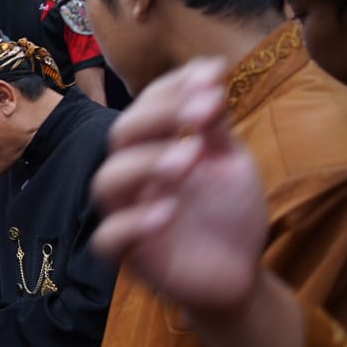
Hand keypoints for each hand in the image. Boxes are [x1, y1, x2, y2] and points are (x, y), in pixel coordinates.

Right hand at [90, 57, 267, 314]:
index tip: (214, 74)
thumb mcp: (230, 162)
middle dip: (159, 116)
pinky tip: (169, 212)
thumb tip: (208, 72)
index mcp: (155, 149)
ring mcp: (129, 214)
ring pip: (106, 182)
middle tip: (203, 113)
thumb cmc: (227, 213)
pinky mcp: (131, 255)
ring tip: (189, 159)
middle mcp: (136, 177)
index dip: (172, 87)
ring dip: (144, 162)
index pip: (146, 107)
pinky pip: (109, 239)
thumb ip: (215, 126)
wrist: (240, 273)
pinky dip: (133, 223)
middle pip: (120, 136)